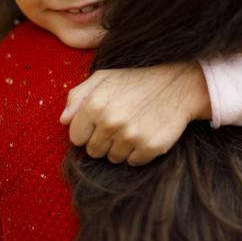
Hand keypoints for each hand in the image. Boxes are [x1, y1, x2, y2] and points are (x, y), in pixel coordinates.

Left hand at [60, 62, 211, 165]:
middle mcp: (111, 121)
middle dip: (103, 141)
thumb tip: (63, 120)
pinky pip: (133, 162)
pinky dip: (138, 153)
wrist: (178, 86)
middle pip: (93, 151)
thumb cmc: (136, 82)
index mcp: (95, 104)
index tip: (100, 124)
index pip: (76, 137)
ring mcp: (131, 136)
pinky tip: (145, 134)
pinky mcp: (150, 147)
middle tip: (120, 124)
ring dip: (120, 148)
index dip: (87, 132)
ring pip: (112, 158)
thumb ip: (77, 96)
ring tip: (133, 128)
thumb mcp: (103, 78)